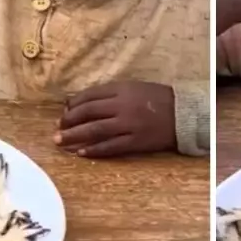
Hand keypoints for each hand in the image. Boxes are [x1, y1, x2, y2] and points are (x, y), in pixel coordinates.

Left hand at [55, 81, 175, 157]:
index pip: (90, 95)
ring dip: (74, 136)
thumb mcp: (134, 88)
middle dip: (69, 121)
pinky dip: (94, 150)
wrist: (183, 114)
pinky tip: (81, 152)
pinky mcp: (136, 142)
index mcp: (122, 89)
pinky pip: (110, 147)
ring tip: (59, 141)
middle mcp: (123, 106)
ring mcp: (129, 125)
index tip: (65, 112)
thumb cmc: (157, 99)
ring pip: (95, 130)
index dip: (73, 104)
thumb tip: (82, 102)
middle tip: (57, 128)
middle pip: (88, 112)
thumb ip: (111, 93)